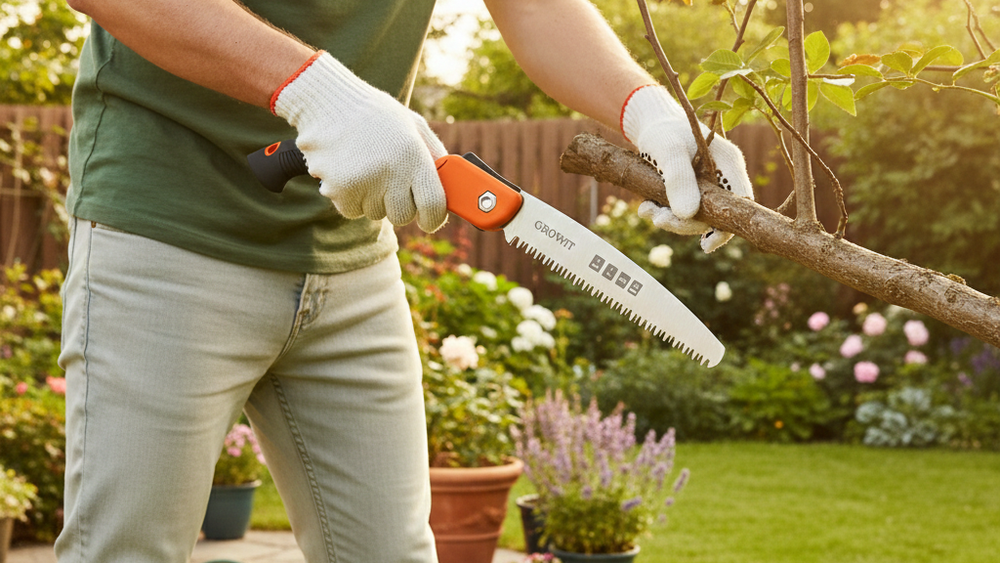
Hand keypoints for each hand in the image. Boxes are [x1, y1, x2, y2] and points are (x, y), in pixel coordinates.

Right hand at [272, 52, 447, 232]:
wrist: (327, 102)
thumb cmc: (376, 115)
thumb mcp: (413, 126)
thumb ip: (435, 157)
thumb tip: (453, 187)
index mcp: (414, 155)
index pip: (433, 206)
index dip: (434, 218)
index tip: (430, 219)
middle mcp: (390, 172)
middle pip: (404, 216)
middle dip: (401, 206)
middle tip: (392, 184)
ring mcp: (363, 183)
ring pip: (377, 214)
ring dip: (374, 200)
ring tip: (366, 168)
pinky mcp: (337, 190)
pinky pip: (353, 211)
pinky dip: (352, 199)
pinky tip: (350, 172)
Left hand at [621, 85, 752, 252]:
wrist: (648, 121)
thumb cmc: (662, 131)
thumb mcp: (668, 151)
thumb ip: (679, 180)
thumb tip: (687, 215)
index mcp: (728, 163)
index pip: (741, 203)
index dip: (727, 227)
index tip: (705, 244)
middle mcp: (722, 176)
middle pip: (716, 214)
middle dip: (686, 223)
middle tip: (658, 219)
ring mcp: (708, 184)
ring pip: (696, 216)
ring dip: (670, 219)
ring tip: (646, 211)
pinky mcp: (692, 189)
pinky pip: (683, 210)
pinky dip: (664, 212)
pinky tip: (645, 207)